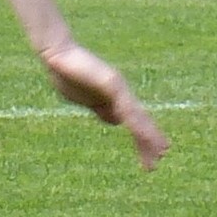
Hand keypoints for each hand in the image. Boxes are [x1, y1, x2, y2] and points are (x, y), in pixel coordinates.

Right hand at [39, 40, 168, 168]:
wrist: (56, 54)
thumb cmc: (65, 73)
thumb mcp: (85, 98)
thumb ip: (101, 109)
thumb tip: (117, 122)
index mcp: (115, 100)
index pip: (133, 123)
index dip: (142, 140)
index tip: (151, 157)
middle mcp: (122, 95)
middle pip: (140, 122)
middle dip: (149, 143)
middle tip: (157, 161)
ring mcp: (119, 89)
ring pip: (138, 118)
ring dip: (149, 136)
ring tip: (160, 152)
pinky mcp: (113, 85)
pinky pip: (127, 109)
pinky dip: (138, 124)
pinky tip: (145, 136)